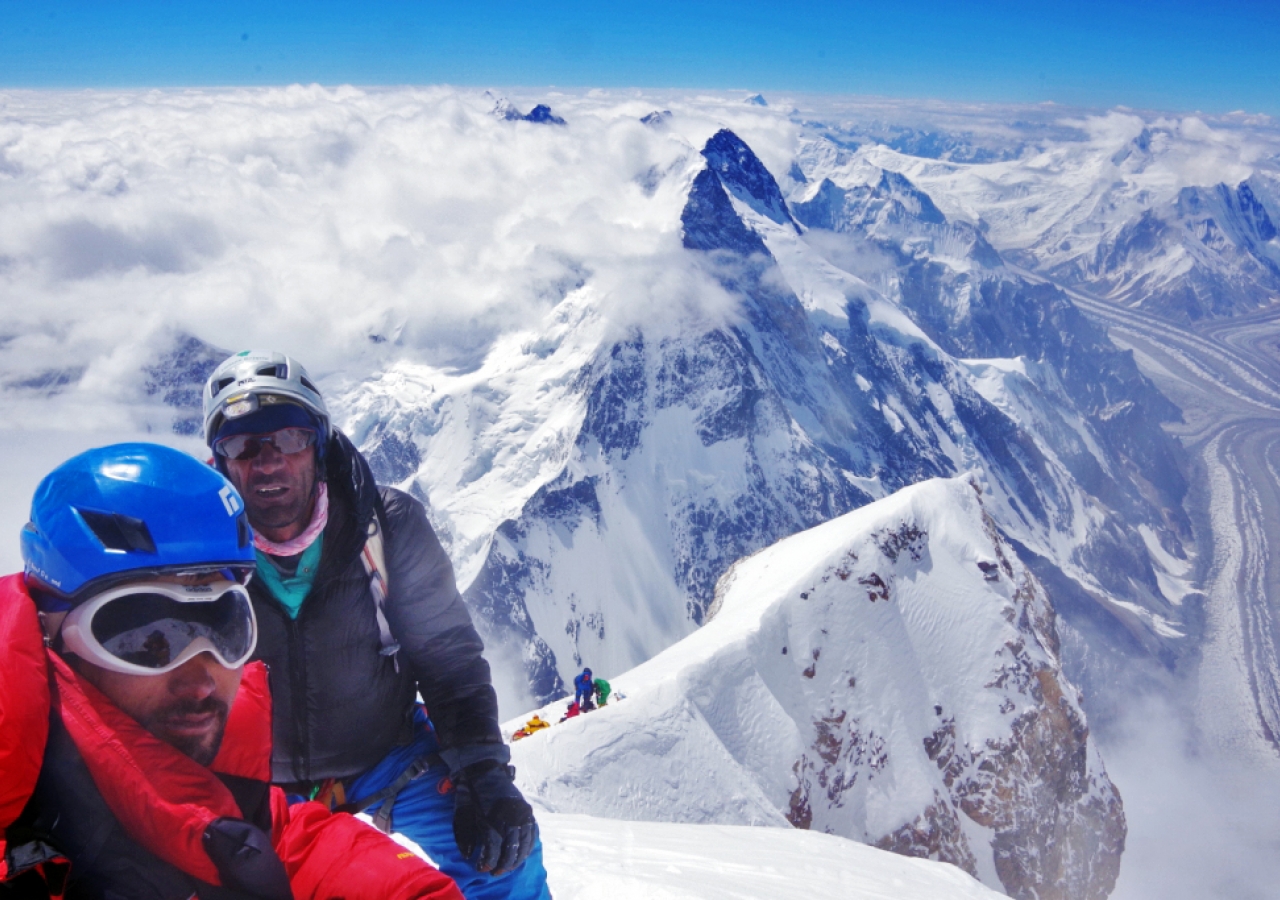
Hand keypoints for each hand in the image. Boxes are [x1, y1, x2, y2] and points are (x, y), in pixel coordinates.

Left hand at [452, 760, 537, 874]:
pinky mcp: (527, 809)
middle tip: (496, 872)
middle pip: (511, 849)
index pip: (493, 848)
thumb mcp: (463, 814)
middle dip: (503, 864)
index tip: (482, 869)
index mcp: (492, 818)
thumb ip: (465, 836)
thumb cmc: (471, 794)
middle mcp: (510, 817)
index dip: (488, 862)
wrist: (484, 770)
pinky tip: (522, 852)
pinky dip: (528, 845)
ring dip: (517, 858)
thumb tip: (468, 855)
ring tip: (509, 866)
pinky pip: (532, 832)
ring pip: (524, 843)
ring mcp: (521, 812)